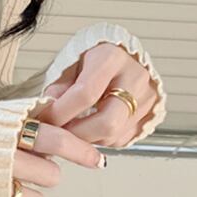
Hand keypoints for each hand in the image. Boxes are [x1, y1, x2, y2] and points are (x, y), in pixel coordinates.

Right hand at [9, 108, 103, 196]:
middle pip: (51, 174)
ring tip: (16, 188)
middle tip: (38, 170)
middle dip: (49, 173)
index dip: (80, 150)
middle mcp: (2, 158)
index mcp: (7, 131)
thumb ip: (23, 118)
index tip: (96, 159)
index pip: (56, 139)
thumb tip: (54, 114)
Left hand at [37, 42, 157, 147]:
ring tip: (72, 128)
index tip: (46, 118)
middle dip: (77, 133)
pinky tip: (90, 128)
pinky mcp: (150, 116)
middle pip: (107, 122)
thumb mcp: (70, 64)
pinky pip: (121, 140)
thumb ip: (58, 87)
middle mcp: (134, 78)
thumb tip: (46, 110)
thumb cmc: (92, 60)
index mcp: (111, 58)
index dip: (61, 112)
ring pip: (113, 135)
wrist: (121, 57)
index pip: (85, 93)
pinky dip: (100, 139)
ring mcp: (146, 99)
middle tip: (59, 133)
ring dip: (87, 139)